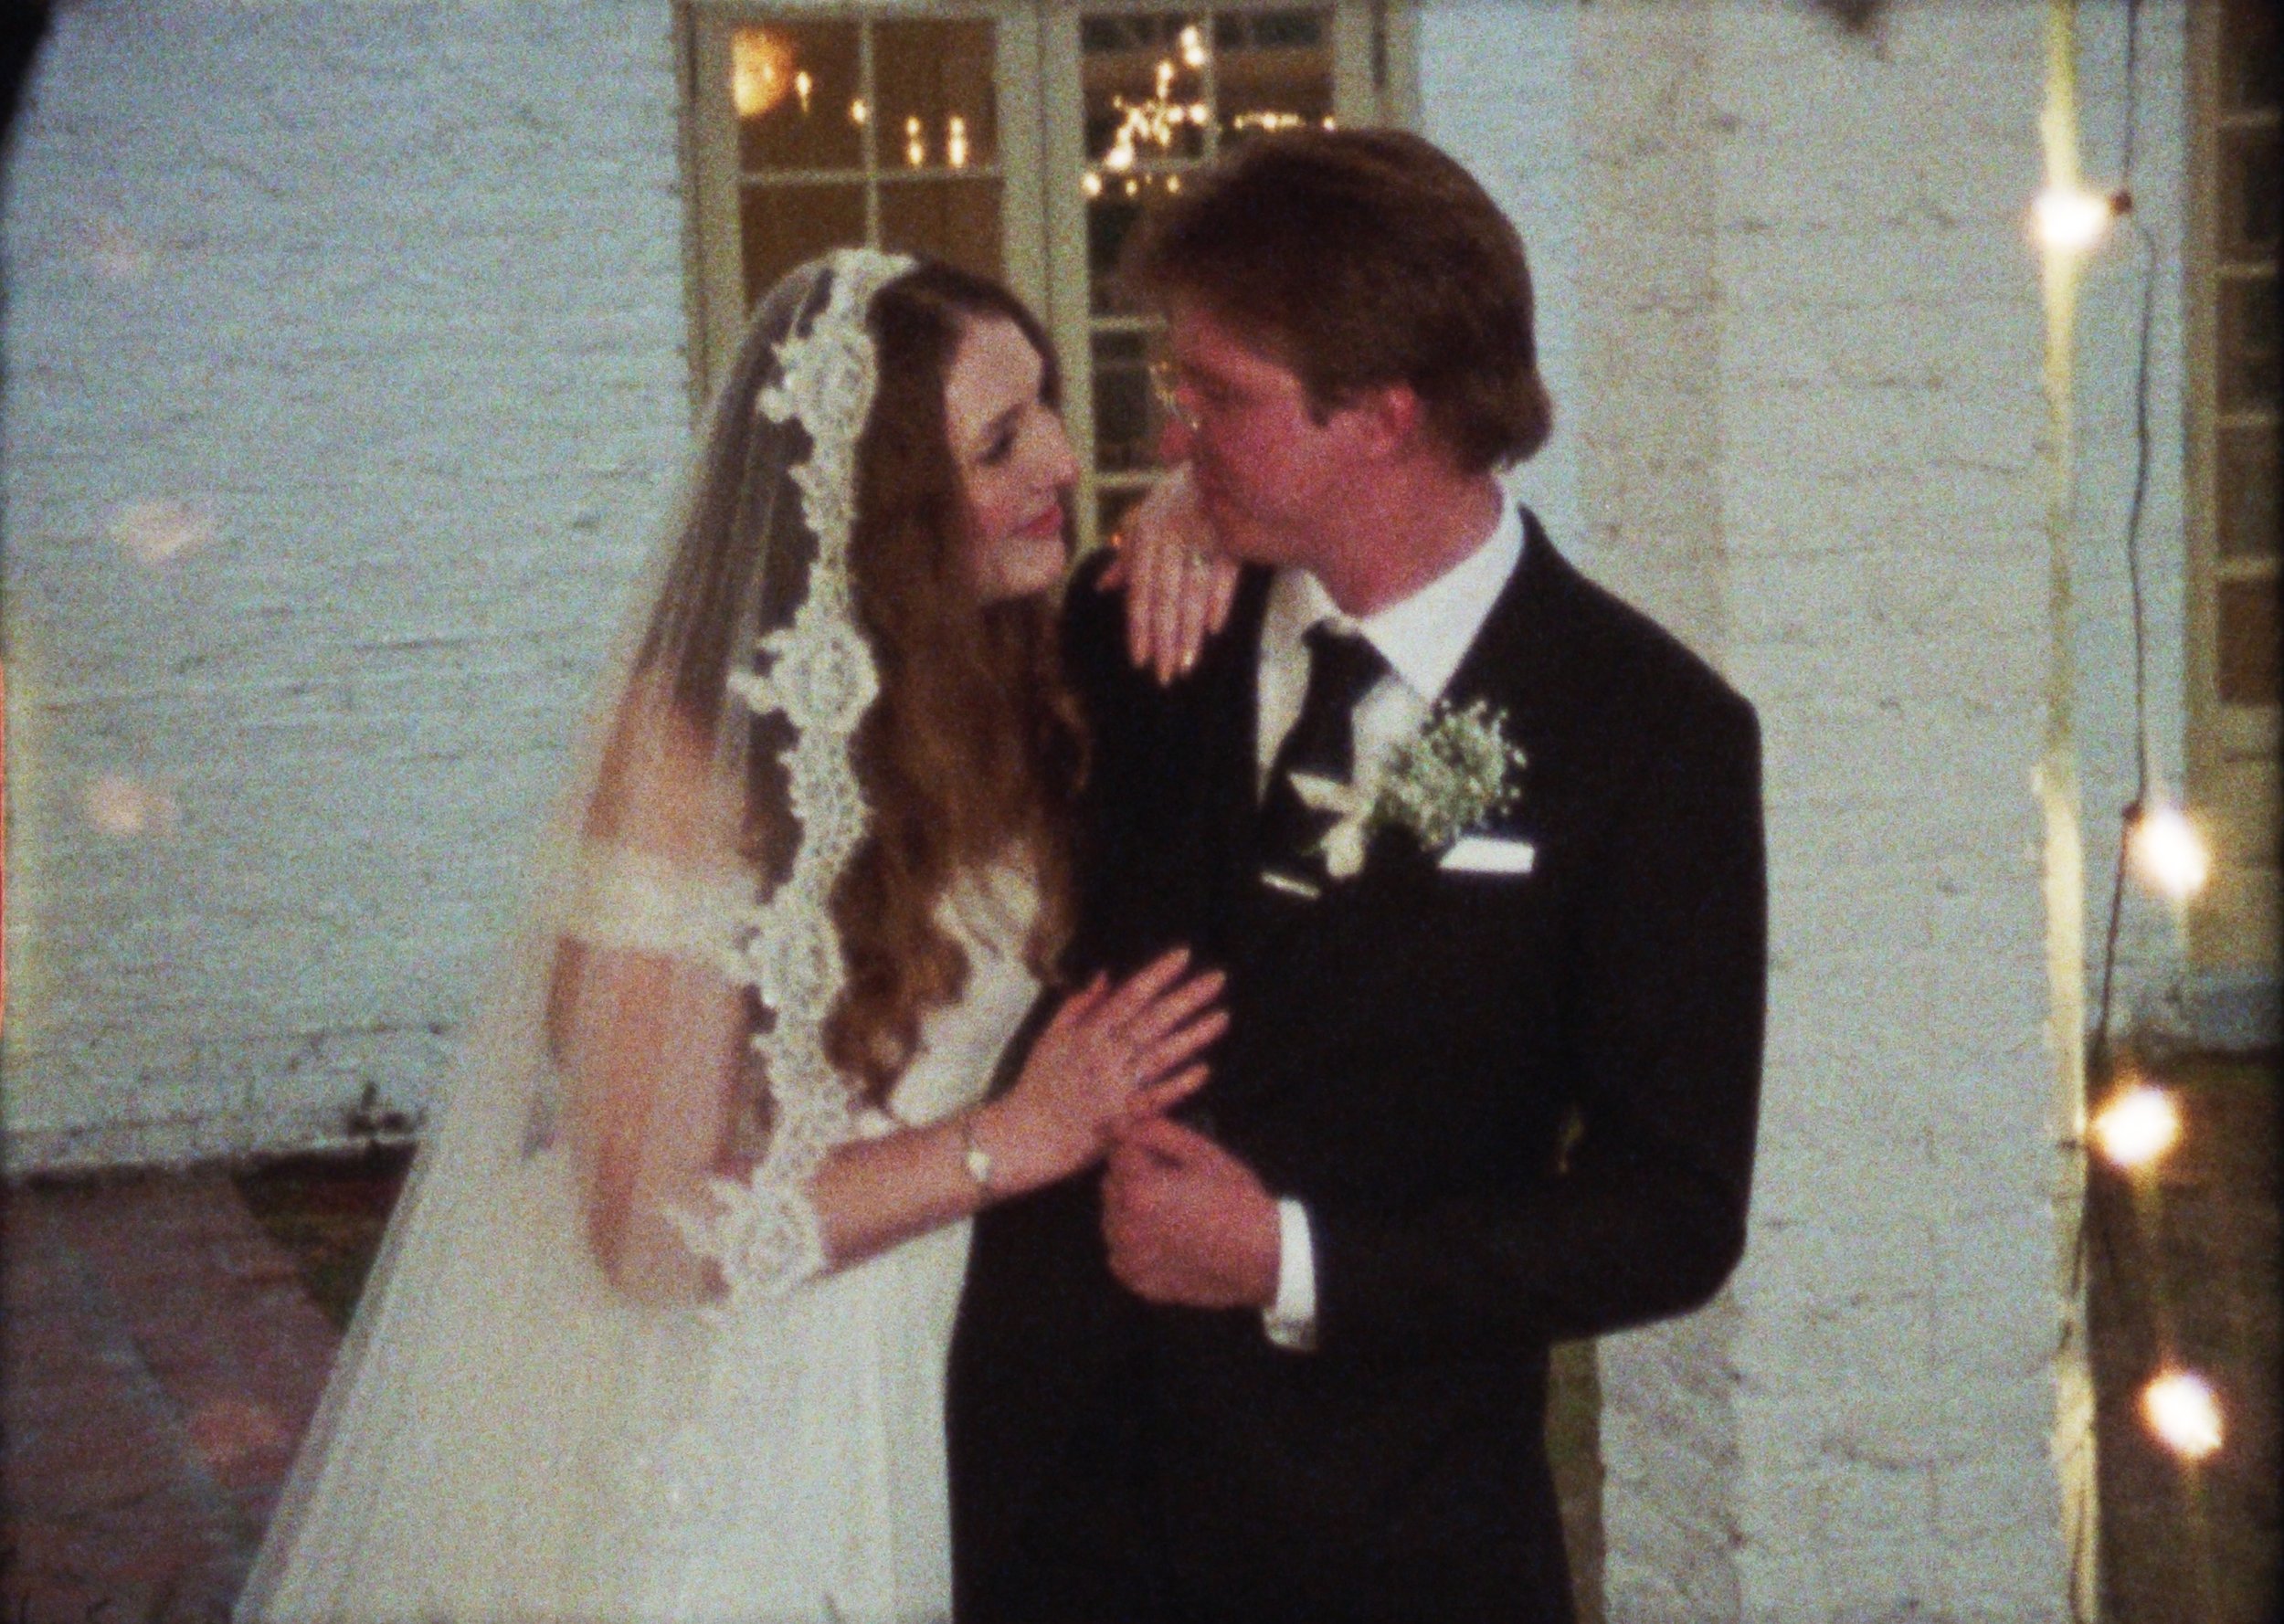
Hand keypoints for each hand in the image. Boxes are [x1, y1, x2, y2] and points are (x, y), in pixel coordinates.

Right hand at [982, 948, 1224, 1195]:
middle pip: (1153, 1021)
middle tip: (1218, 979)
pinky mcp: (1123, 1120)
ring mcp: (1116, 1089)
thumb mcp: (1050, 1036)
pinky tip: (1204, 1070)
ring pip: (1161, 1057)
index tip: (1184, 954)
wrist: (1024, 1135)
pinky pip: (1155, 1099)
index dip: (1158, 974)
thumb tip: (1107, 975)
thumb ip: (1079, 1004)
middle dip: (1187, 998)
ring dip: (1194, 1036)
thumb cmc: (1038, 1083)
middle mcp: (1105, 1057)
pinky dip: (1179, 1085)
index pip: (1130, 996)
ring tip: (1223, 1016)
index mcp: (1088, 1034)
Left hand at [1098, 464, 1239, 684]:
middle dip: (1164, 639)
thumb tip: (1104, 588)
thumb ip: (1129, 557)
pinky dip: (1218, 598)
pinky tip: (1214, 628)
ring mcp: (1200, 533)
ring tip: (1187, 664)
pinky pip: (1223, 570)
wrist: (1218, 455)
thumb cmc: (1180, 493)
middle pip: (1164, 597)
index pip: (1141, 591)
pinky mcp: (1230, 531)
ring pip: (1190, 590)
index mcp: (1147, 537)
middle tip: (1165, 676)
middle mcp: (1169, 537)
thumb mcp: (1148, 520)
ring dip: (1188, 630)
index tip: (1140, 661)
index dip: (1139, 627)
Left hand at [1101, 1115, 1280, 1308]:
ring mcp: (1128, 1257)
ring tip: (1174, 1212)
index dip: (1144, 1146)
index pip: (1121, 1150)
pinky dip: (1135, 1240)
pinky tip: (1167, 1239)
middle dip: (1135, 1175)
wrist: (1263, 1258)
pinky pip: (1120, 1249)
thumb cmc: (1237, 1200)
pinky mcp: (1135, 1280)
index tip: (1167, 1156)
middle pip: (1112, 1182)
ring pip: (1113, 1216)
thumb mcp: (1202, 1153)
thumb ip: (1156, 1131)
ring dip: (1132, 1207)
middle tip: (1175, 1184)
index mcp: (1139, 1189)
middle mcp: (1124, 1225)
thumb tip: (1121, 1122)